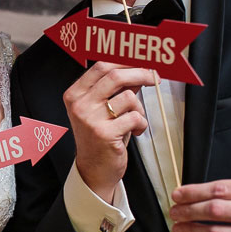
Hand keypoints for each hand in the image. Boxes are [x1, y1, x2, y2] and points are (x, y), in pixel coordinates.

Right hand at [63, 62, 154, 201]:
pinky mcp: (104, 133)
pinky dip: (141, 124)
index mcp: (75, 94)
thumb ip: (117, 88)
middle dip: (141, 74)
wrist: (94, 170)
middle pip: (115, 76)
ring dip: (140, 108)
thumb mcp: (103, 109)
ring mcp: (90, 119)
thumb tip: (138, 67)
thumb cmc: (101, 137)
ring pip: (129, 98)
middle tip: (154, 77)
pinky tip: (135, 131)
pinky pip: (135, 117)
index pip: (101, 66)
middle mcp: (79, 105)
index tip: (142, 61)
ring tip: (135, 120)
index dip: (125, 61)